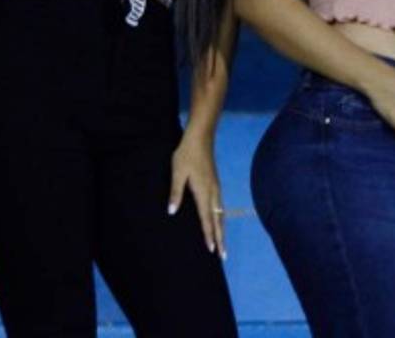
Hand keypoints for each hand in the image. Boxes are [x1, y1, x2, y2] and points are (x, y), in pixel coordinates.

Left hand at [169, 132, 226, 259]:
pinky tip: (219, 221)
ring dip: (221, 230)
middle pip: (218, 220)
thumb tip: (171, 212)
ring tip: (222, 244)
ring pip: (221, 214)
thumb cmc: (186, 154)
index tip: (212, 251)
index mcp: (203, 191)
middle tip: (223, 256)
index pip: (206, 219)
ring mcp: (216, 188)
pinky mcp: (215, 184)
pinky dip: (220, 219)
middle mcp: (212, 192)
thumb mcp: (177, 172)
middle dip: (220, 238)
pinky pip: (220, 207)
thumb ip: (175, 192)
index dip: (208, 235)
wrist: (200, 138)